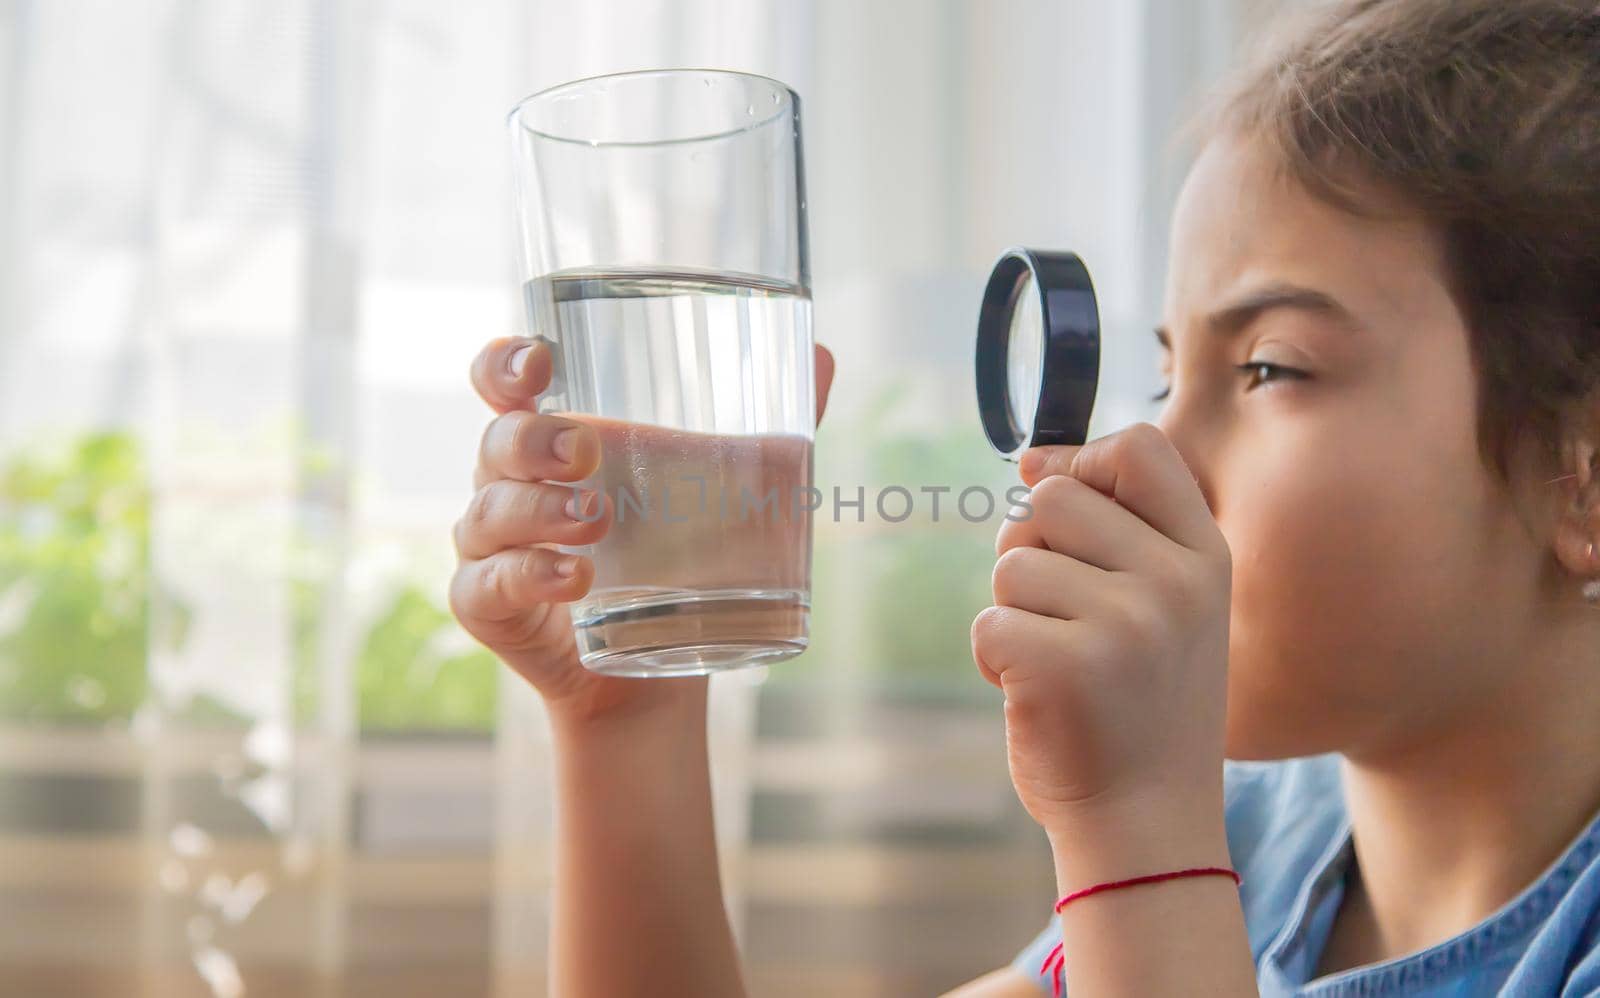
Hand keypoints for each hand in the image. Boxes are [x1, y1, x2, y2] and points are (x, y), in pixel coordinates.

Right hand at [450, 335, 834, 725]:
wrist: (662, 664)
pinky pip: (488, 585)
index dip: (506, 364)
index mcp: (553, 437)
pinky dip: (527, 576)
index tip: (542, 362)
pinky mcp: (489, 606)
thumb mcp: (725, 488)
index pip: (504, 381)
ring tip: (596, 519)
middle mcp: (510, 483)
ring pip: (490, 512)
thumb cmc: (682, 553)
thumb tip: (826, 355)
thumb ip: (768, 424)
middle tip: (588, 452)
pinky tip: (572, 578)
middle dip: (534, 440)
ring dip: (539, 511)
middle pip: (497, 441)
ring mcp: (493, 547)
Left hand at [971, 422, 1231, 838]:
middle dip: (1031, 551)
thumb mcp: (1163, 605)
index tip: (1068, 517)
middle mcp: (1174, 583)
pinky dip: (992, 658)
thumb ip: (1112, 526)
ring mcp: (1123, 625)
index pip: (1139, 447)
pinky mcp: (1064, 667)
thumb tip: (1029, 459)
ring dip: (1012, 612)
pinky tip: (1035, 695)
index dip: (1083, 464)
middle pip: (1050, 499)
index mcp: (1204, 557)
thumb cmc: (1137, 705)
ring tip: (1058, 663)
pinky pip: (988, 621)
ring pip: (1011, 564)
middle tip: (1062, 616)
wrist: (1146, 822)